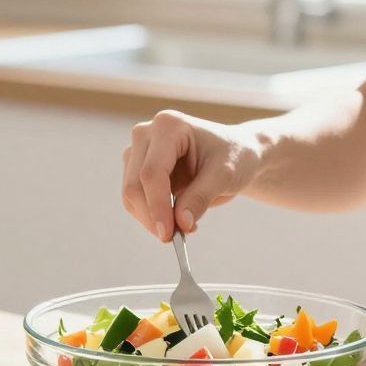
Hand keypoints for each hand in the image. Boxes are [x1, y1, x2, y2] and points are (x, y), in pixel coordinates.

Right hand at [121, 110, 263, 241]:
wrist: (235, 153)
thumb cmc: (234, 156)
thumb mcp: (225, 176)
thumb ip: (201, 197)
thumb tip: (181, 224)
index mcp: (168, 126)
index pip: (152, 172)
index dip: (157, 206)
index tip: (167, 234)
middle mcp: (146, 134)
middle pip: (135, 185)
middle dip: (152, 217)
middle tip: (174, 239)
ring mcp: (138, 150)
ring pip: (131, 194)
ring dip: (152, 218)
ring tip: (185, 225)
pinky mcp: (136, 167)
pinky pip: (135, 199)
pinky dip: (152, 215)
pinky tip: (177, 217)